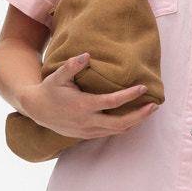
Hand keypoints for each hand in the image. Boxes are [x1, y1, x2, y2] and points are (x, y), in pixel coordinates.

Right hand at [19, 54, 157, 138]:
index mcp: (83, 106)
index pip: (112, 102)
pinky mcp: (88, 135)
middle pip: (121, 124)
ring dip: (135, 122)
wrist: (36, 110)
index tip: (143, 87)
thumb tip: (87, 55)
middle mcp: (88, 121)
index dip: (130, 96)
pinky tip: (133, 117)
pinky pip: (111, 133)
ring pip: (118, 131)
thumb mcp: (58, 76)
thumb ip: (72, 66)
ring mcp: (88, 131)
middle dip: (140, 116)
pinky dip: (124, 125)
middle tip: (154, 105)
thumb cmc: (49, 90)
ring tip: (148, 110)